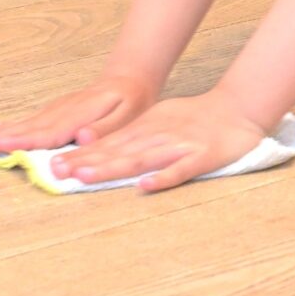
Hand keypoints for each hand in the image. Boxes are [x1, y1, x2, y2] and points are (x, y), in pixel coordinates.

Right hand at [0, 72, 157, 153]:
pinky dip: (10, 124)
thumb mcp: (129, 115)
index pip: (52, 131)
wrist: (128, 80)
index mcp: (83, 112)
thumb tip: (82, 138)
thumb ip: (106, 128)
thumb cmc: (131, 102)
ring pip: (28, 121)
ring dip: (3, 131)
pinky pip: (30, 118)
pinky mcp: (54, 109)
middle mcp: (65, 109)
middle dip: (6, 137)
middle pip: (34, 126)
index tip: (4, 146)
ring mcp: (57, 108)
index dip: (27, 141)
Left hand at [48, 89, 269, 193]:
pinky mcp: (202, 157)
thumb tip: (100, 148)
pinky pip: (181, 170)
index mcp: (148, 128)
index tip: (54, 166)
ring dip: (112, 168)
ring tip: (86, 177)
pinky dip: (163, 177)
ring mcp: (179, 147)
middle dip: (86, 162)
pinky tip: (145, 186)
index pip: (110, 143)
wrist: (240, 108)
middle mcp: (159, 136)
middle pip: (118, 151)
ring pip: (141, 159)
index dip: (82, 154)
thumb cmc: (198, 118)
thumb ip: (134, 134)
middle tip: (57, 172)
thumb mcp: (161, 118)